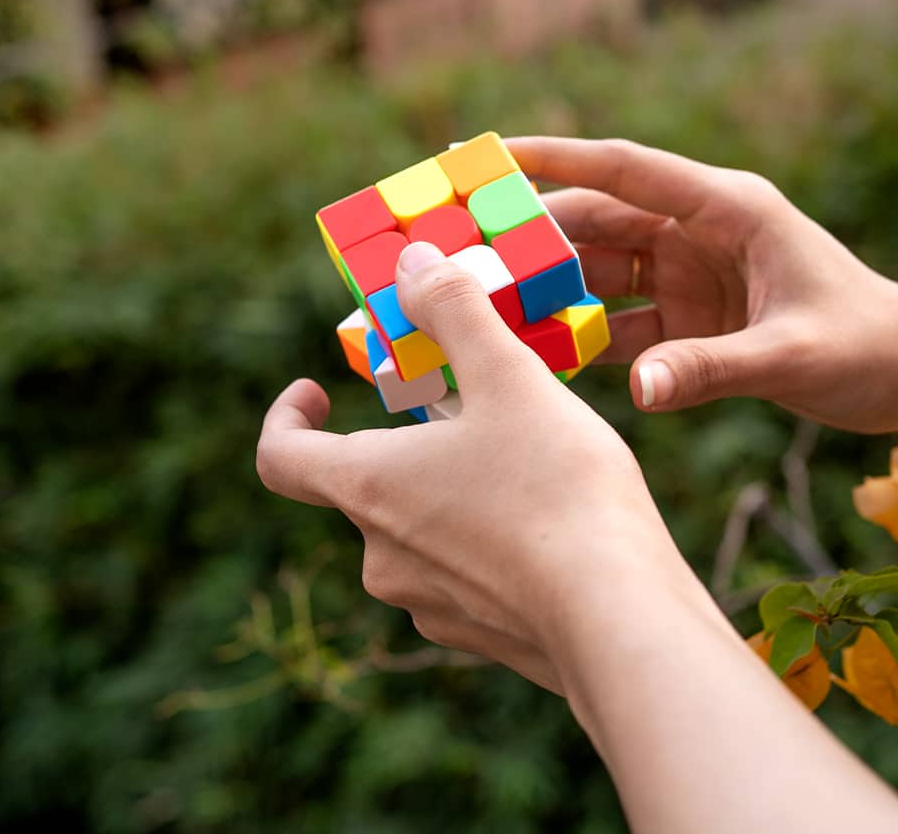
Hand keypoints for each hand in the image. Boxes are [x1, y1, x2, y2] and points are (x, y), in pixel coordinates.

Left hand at [256, 241, 701, 691]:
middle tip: (471, 405)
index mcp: (367, 487)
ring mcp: (428, 605)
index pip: (279, 458)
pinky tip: (554, 523)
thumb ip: (455, 311)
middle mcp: (380, 555)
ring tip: (526, 459)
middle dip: (410, 441)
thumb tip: (411, 260)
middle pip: (368, 486)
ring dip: (452, 490)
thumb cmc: (558, 490)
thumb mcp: (510, 377)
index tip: (316, 388)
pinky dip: (490, 541)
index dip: (286, 416)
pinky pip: (468, 576)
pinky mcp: (479, 637)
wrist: (618, 616)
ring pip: (422, 531)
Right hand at [510, 136, 897, 433]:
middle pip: (596, 221)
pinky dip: (578, 337)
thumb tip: (639, 389)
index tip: (486, 152)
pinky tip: (529, 355)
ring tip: (478, 303)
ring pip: (598, 273)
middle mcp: (700, 234)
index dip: (554, 158)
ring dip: (546, 288)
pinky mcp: (691, 324)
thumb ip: (715, 370)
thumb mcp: (796, 355)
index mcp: (726, 209)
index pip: (624, 168)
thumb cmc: (874, 344)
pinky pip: (618, 323)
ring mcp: (691, 278)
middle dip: (529, 233)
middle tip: (459, 247)